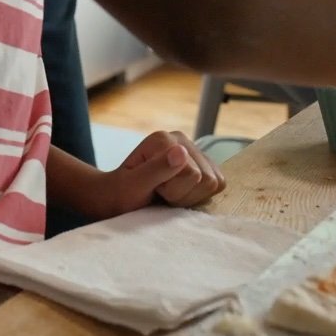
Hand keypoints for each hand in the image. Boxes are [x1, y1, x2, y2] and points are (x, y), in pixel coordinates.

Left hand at [87, 130, 224, 218]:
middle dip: (183, 194)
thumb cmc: (121, 194)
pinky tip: (180, 192)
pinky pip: (218, 184)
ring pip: (214, 182)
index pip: (192, 173)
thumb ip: (156, 169)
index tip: (153, 189)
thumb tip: (181, 151)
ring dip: (190, 196)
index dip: (174, 190)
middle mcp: (181, 139)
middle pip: (206, 178)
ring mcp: (193, 151)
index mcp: (164, 139)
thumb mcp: (133, 186)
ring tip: (167, 193)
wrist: (116, 197)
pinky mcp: (202, 164)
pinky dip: (199, 195)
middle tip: (160, 193)